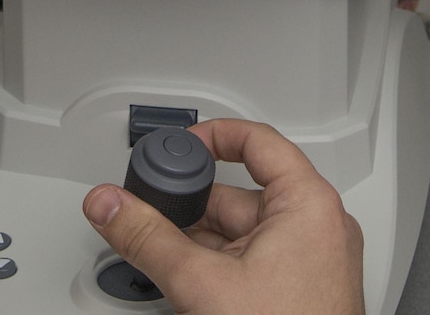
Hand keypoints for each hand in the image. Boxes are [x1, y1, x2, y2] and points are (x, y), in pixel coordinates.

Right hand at [82, 119, 361, 314]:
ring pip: (241, 233)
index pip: (257, 141)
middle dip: (190, 207)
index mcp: (309, 205)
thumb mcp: (201, 282)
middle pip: (238, 194)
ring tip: (166, 260)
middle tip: (152, 214)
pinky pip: (253, 262)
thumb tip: (111, 205)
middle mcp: (318, 228)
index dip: (210, 137)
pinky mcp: (302, 293)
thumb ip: (147, 237)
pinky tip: (191, 286)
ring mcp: (312, 263)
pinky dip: (218, 266)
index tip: (178, 147)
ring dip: (199, 242)